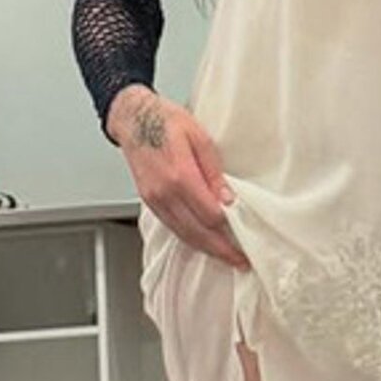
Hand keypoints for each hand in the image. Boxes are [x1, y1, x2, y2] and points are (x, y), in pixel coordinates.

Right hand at [111, 86, 249, 270]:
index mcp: (179, 175)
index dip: (230, 228)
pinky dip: (190, 239)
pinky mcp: (149, 202)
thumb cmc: (166, 120)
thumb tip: (228, 199)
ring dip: (206, 249)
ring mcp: (154, 200)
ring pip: (183, 234)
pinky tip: (203, 242)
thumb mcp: (200, 137)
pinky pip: (172, 227)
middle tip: (241, 261)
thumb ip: (214, 171)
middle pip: (197, 232)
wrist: (134, 119)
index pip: (210, 214)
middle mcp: (164, 194)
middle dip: (221, 250)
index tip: (246, 237)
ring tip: (226, 257)